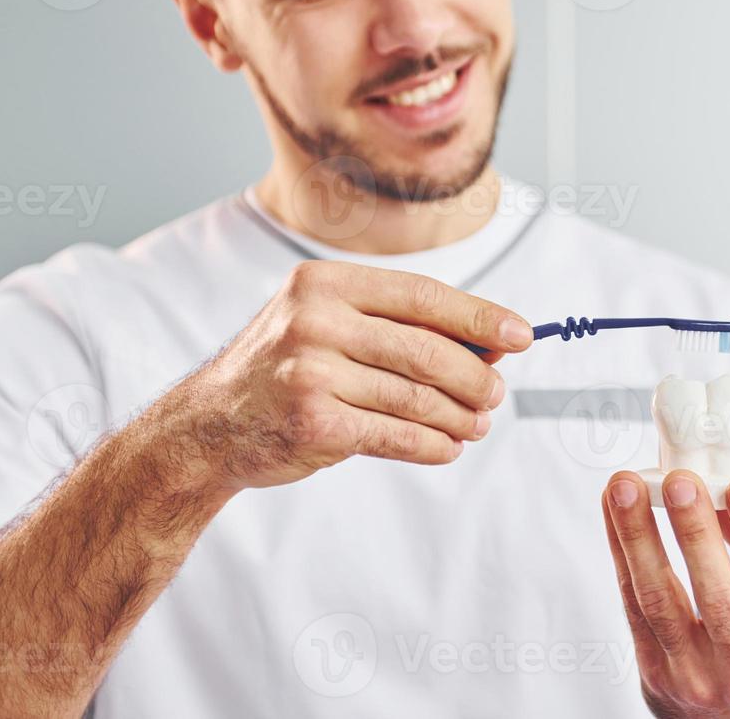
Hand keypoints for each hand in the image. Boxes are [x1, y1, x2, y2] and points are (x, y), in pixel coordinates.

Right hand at [165, 260, 532, 490]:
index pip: (424, 295)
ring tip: (477, 426)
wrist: (207, 427)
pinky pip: (395, 436)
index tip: (523, 335)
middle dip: (475, 376)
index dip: (480, 317)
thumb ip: (403, 329)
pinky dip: (431, 445)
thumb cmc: (287, 370)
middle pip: (426, 349)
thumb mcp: (332, 327)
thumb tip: (494, 343)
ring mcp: (310, 372)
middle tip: (496, 394)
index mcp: (326, 283)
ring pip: (415, 396)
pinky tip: (448, 447)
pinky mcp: (313, 423)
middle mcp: (315, 320)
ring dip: (459, 416)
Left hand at [602, 471, 729, 718]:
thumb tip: (726, 492)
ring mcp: (694, 677)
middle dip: (694, 533)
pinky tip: (615, 514)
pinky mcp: (655, 673)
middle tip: (679, 482)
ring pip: (661, 602)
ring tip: (627, 488)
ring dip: (639, 537)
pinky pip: (632, 607)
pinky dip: (623, 554)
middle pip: (716, 598)